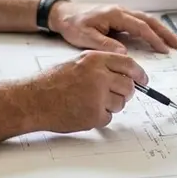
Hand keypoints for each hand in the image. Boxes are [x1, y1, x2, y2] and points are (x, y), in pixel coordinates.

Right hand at [28, 50, 148, 132]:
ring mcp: (98, 96)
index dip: (139, 74)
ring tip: (87, 103)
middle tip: (112, 96)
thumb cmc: (50, 83)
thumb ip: (100, 67)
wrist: (32, 100)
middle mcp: (99, 75)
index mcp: (95, 60)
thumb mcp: (76, 63)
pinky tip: (82, 111)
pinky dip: (99, 118)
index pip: (128, 64)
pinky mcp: (94, 114)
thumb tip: (124, 75)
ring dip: (109, 106)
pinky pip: (108, 118)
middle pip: (128, 86)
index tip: (143, 80)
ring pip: (120, 103)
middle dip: (124, 93)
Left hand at [48, 1, 176, 53]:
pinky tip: (156, 38)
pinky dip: (150, 29)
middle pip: (149, 21)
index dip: (153, 38)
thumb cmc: (72, 23)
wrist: (62, 13)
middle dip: (165, 33)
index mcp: (115, 15)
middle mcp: (121, 11)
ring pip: (146, 20)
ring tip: (173, 42)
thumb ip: (104, 44)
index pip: (140, 27)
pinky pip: (139, 22)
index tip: (163, 49)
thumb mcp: (85, 37)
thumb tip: (124, 52)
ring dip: (160, 30)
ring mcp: (120, 13)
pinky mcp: (118, 18)